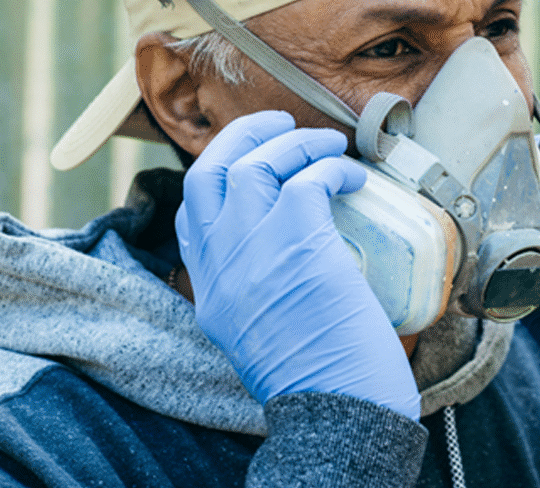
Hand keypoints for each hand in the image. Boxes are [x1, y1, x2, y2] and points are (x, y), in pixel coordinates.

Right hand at [175, 111, 420, 419]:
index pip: (189, 214)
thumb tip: (277, 250)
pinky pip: (306, 178)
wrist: (340, 412)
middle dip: (243, 135)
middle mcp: (222, 264)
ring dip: (295, 142)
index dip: (217, 177)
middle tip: (281, 126)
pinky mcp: (298, 243)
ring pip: (256, 162)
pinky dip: (330, 167)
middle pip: (211, 170)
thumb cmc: (314, 376)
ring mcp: (254, 251)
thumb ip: (249, 287)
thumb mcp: (253, 334)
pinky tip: (351, 177)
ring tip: (327, 144)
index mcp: (209, 289)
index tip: (248, 164)